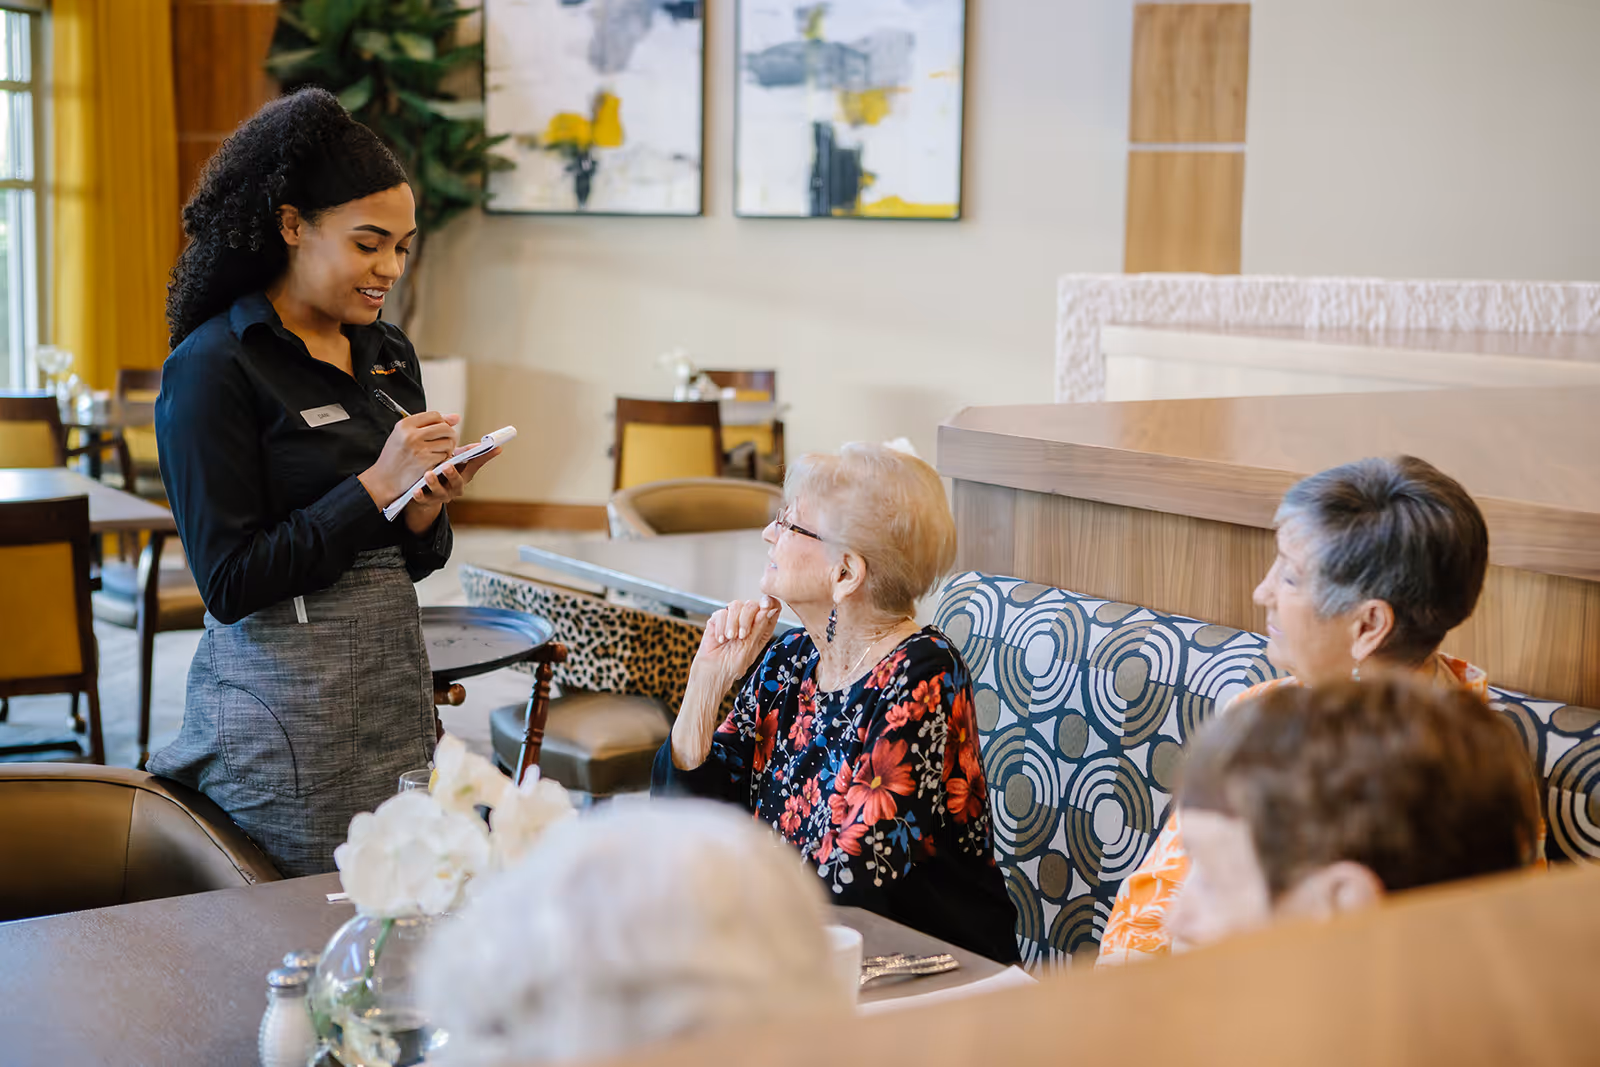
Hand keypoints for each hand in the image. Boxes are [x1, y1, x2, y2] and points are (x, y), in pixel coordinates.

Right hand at [358, 412, 459, 506]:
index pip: (435, 415)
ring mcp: (419, 449)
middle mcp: (411, 435)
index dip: (443, 422)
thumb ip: (427, 425)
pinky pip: (445, 457)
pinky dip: (444, 460)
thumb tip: (456, 417)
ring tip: (440, 453)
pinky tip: (436, 462)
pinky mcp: (425, 462)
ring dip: (448, 449)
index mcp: (405, 425)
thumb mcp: (403, 435)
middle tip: (447, 442)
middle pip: (445, 428)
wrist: (384, 479)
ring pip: (448, 442)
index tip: (443, 429)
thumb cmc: (394, 457)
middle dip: (450, 435)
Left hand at [400, 443, 501, 532]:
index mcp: (463, 475)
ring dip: (435, 484)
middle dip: (453, 474)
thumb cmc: (442, 471)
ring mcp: (441, 495)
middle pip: (457, 482)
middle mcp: (454, 487)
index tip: (493, 447)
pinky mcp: (426, 501)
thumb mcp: (454, 460)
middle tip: (447, 465)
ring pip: (440, 492)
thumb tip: (487, 440)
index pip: (475, 464)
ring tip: (428, 475)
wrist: (425, 493)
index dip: (485, 456)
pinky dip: (420, 496)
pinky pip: (423, 500)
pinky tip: (416, 491)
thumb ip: (467, 451)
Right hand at [672, 595, 781, 770]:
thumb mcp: (748, 649)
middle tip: (741, 636)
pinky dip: (721, 626)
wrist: (709, 676)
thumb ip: (758, 628)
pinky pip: (721, 613)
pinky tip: (720, 640)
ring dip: (733, 622)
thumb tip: (768, 608)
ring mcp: (732, 621)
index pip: (770, 609)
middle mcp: (748, 623)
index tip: (767, 604)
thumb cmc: (731, 668)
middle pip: (752, 604)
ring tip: (729, 639)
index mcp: (761, 630)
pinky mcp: (717, 621)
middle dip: (747, 617)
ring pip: (736, 605)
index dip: (770, 602)